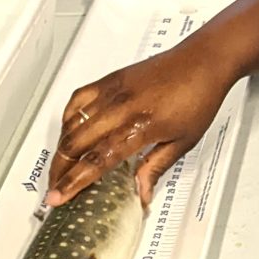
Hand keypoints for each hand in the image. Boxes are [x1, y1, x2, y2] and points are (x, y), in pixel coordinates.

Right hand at [47, 37, 235, 207]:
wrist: (203, 61)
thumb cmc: (199, 98)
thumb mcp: (184, 142)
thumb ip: (156, 168)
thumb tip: (141, 195)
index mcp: (141, 126)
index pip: (97, 160)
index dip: (74, 182)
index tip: (58, 197)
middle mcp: (121, 108)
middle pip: (76, 143)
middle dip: (60, 170)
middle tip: (55, 188)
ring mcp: (112, 91)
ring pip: (72, 122)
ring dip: (62, 148)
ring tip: (61, 167)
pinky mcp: (110, 79)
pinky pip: (78, 99)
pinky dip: (68, 117)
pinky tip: (69, 131)